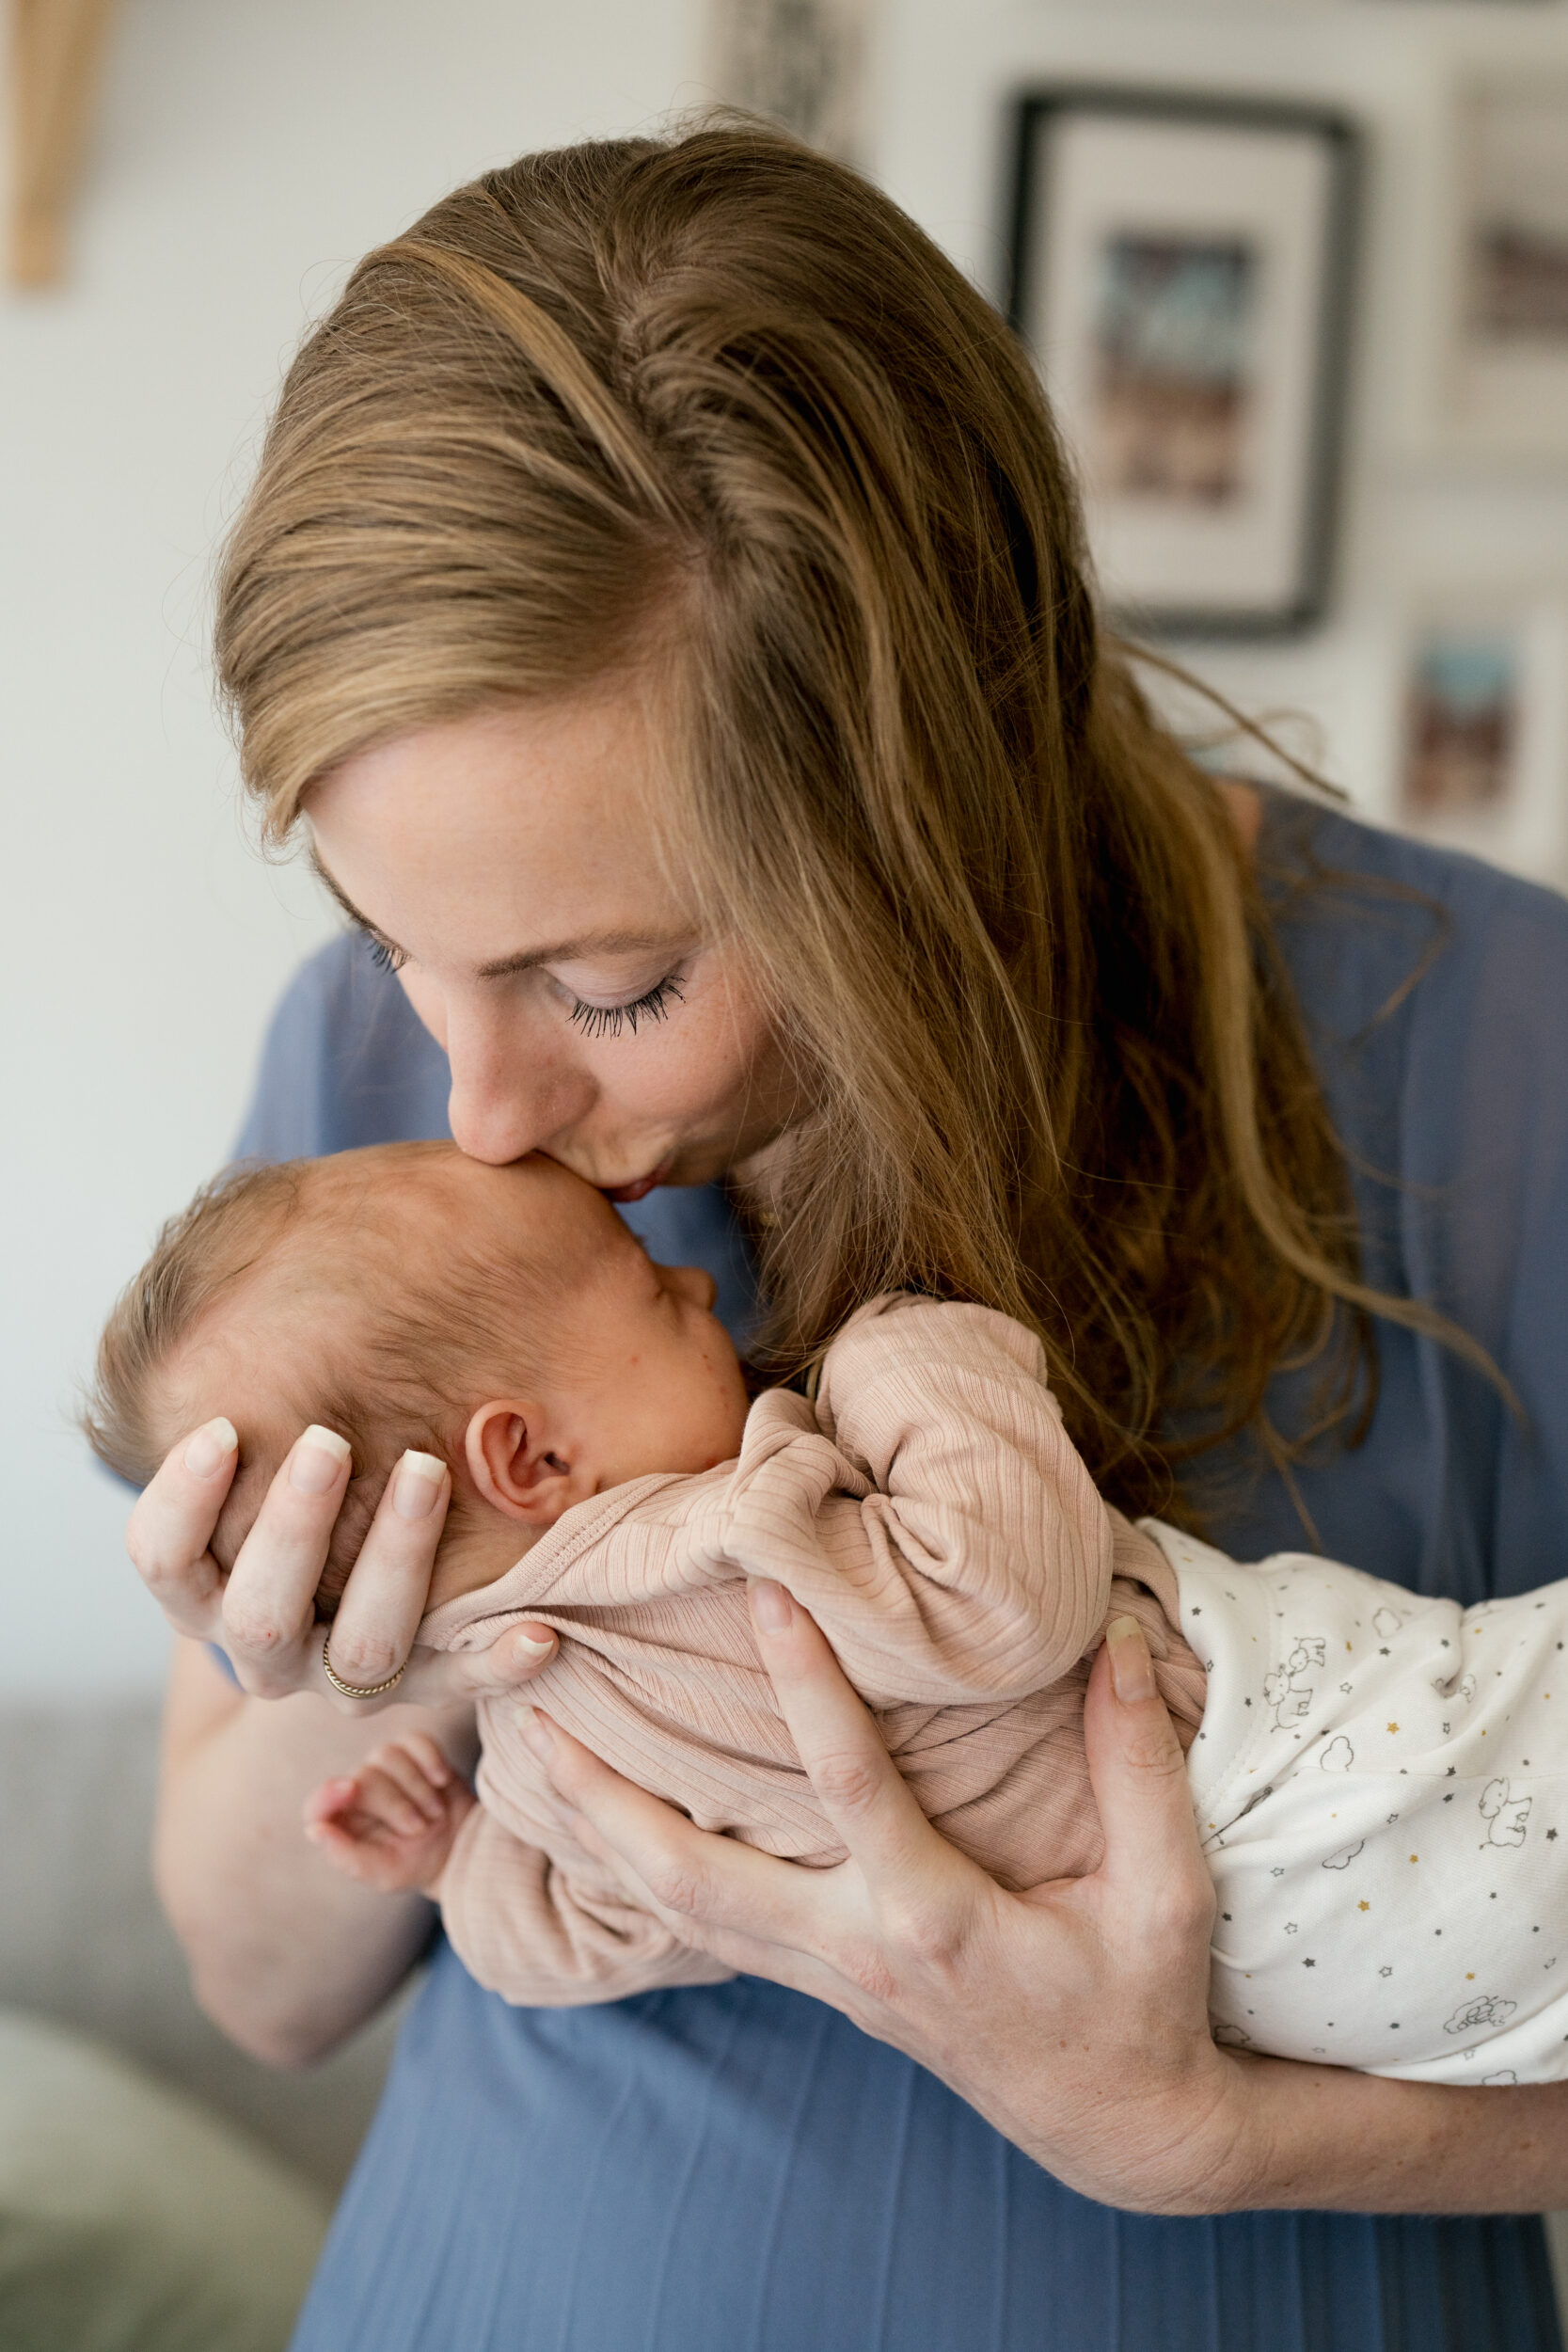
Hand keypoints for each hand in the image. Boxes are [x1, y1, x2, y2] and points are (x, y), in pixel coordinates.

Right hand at [126, 1417, 559, 1713]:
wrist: (353, 1590)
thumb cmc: (305, 1485)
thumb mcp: (264, 1453)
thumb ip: (259, 1410)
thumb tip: (267, 1279)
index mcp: (204, 1595)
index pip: (164, 1562)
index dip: (182, 1502)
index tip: (220, 1428)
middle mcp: (267, 1650)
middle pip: (260, 1616)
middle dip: (294, 1527)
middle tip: (328, 1442)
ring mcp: (343, 1682)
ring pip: (362, 1653)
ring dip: (395, 1559)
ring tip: (427, 1472)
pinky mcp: (424, 1687)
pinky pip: (462, 1684)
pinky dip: (497, 1663)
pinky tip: (538, 1631)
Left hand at [304, 1732, 475, 1894]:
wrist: (458, 1849)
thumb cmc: (414, 1864)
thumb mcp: (383, 1873)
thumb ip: (348, 1857)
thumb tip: (315, 1830)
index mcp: (343, 1823)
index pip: (319, 1805)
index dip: (328, 1795)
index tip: (349, 1790)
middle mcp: (358, 1791)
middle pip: (363, 1776)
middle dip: (396, 1804)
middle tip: (419, 1829)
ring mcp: (385, 1768)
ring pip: (388, 1755)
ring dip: (416, 1786)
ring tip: (435, 1812)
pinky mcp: (413, 1752)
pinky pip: (415, 1741)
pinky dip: (430, 1757)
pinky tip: (442, 1779)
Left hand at [518, 1585, 1263, 2214]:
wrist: (1117, 2126)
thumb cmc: (1141, 1998)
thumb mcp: (1165, 1889)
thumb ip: (1138, 1760)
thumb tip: (1119, 1636)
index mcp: (939, 1923)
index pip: (853, 1790)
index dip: (810, 1688)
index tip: (764, 1594)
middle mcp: (858, 1954)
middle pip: (697, 1881)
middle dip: (608, 1804)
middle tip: (533, 1723)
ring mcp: (828, 1977)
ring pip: (681, 1911)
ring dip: (600, 1835)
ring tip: (530, 1758)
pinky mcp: (822, 1982)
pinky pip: (706, 1924)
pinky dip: (641, 1870)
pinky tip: (600, 1821)